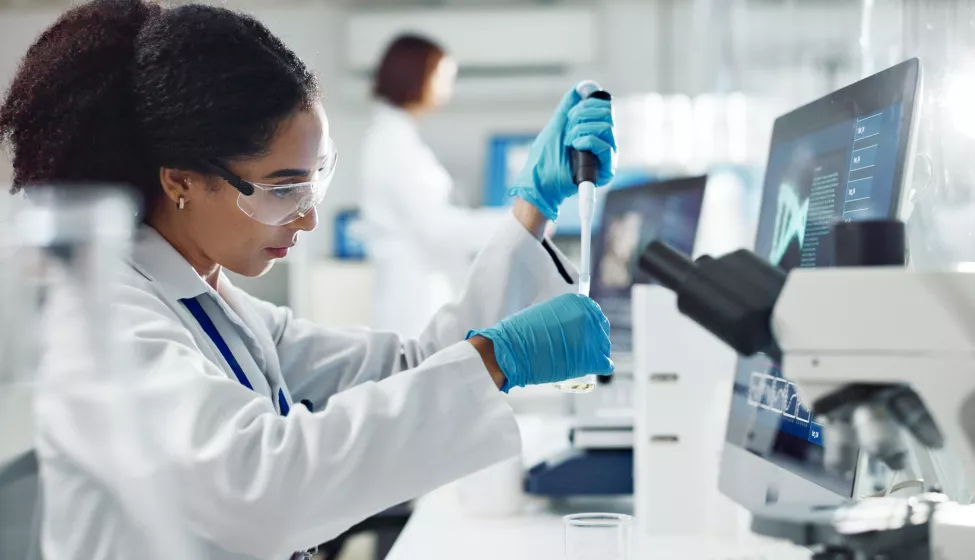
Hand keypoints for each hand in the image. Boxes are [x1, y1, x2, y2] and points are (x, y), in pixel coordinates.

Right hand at [467, 293, 612, 391]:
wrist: (511, 350)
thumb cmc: (521, 334)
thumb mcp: (544, 313)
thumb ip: (562, 316)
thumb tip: (569, 325)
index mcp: (577, 303)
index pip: (594, 313)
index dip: (588, 326)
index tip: (582, 334)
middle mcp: (588, 317)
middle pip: (601, 329)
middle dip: (593, 339)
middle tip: (581, 349)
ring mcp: (591, 337)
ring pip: (604, 347)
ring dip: (595, 353)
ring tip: (580, 360)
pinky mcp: (590, 359)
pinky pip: (605, 364)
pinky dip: (599, 367)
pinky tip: (590, 368)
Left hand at [508, 83, 616, 220]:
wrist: (540, 183)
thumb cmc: (545, 158)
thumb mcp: (556, 125)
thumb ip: (569, 106)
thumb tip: (582, 86)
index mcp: (593, 130)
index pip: (604, 107)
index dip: (587, 104)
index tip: (570, 113)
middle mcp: (603, 141)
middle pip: (608, 113)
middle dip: (582, 115)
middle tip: (568, 129)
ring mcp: (605, 155)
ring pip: (607, 127)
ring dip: (581, 130)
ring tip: (569, 142)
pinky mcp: (606, 169)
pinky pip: (606, 146)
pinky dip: (587, 141)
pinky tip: (575, 148)